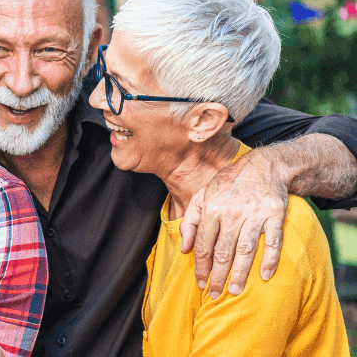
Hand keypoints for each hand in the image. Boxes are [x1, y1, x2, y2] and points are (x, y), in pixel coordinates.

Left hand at [179, 150, 286, 297]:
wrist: (264, 166)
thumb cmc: (228, 184)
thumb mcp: (202, 196)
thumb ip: (190, 221)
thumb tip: (184, 249)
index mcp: (212, 209)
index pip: (203, 245)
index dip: (201, 266)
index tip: (200, 283)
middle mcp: (232, 213)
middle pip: (223, 251)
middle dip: (217, 276)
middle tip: (215, 294)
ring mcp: (255, 214)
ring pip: (245, 250)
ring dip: (240, 273)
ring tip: (234, 290)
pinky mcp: (275, 214)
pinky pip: (273, 241)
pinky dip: (270, 259)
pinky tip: (264, 275)